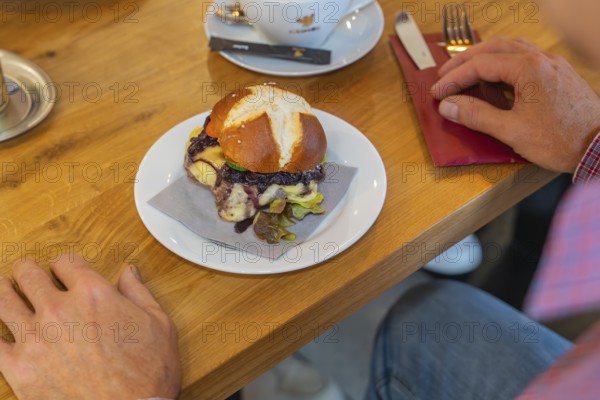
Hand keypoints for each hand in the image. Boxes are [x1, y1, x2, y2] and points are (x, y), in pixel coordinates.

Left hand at [0, 255, 180, 399]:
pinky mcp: (18, 368)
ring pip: (2, 299)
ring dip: (4, 290)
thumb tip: (129, 272)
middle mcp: (60, 309)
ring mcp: (35, 338)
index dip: (66, 264)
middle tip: (28, 274)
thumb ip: (139, 292)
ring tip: (6, 291)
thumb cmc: (148, 374)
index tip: (65, 270)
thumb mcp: (159, 325)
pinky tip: (0, 331)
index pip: (66, 262)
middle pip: (29, 274)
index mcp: (94, 294)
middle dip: (28, 271)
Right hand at [431, 37, 599, 172]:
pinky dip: (504, 62)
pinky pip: (525, 58)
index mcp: (529, 69)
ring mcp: (552, 66)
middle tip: (445, 74)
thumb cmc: (561, 140)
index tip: (438, 92)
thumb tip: (449, 105)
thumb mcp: (512, 131)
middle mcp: (542, 60)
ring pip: (511, 48)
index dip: (455, 78)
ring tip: (466, 70)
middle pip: (495, 47)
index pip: (481, 65)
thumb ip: (477, 115)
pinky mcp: (559, 75)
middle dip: (466, 60)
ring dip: (485, 56)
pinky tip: (497, 78)